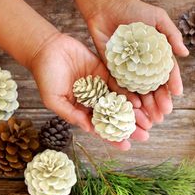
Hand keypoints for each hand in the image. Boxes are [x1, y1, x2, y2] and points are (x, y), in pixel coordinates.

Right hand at [30, 33, 151, 149]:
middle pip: (114, 117)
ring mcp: (100, 87)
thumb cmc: (46, 76)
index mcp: (81, 110)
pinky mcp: (104, 72)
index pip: (100, 127)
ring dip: (133, 113)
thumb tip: (89, 129)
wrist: (47, 49)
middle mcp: (93, 101)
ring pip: (119, 102)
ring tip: (148, 122)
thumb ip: (71, 114)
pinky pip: (119, 84)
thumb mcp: (54, 99)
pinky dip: (129, 93)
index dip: (113, 137)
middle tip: (145, 136)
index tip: (126, 146)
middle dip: (129, 127)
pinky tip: (139, 102)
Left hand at [87, 0, 188, 122]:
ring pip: (138, 91)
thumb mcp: (157, 18)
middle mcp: (142, 65)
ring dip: (145, 104)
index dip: (172, 83)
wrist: (106, 7)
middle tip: (164, 112)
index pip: (165, 72)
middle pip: (152, 86)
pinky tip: (133, 106)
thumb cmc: (133, 10)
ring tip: (151, 116)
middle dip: (159, 100)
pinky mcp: (112, 70)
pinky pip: (119, 86)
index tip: (177, 93)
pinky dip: (126, 96)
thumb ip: (171, 35)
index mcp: (155, 54)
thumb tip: (185, 53)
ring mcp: (127, 69)